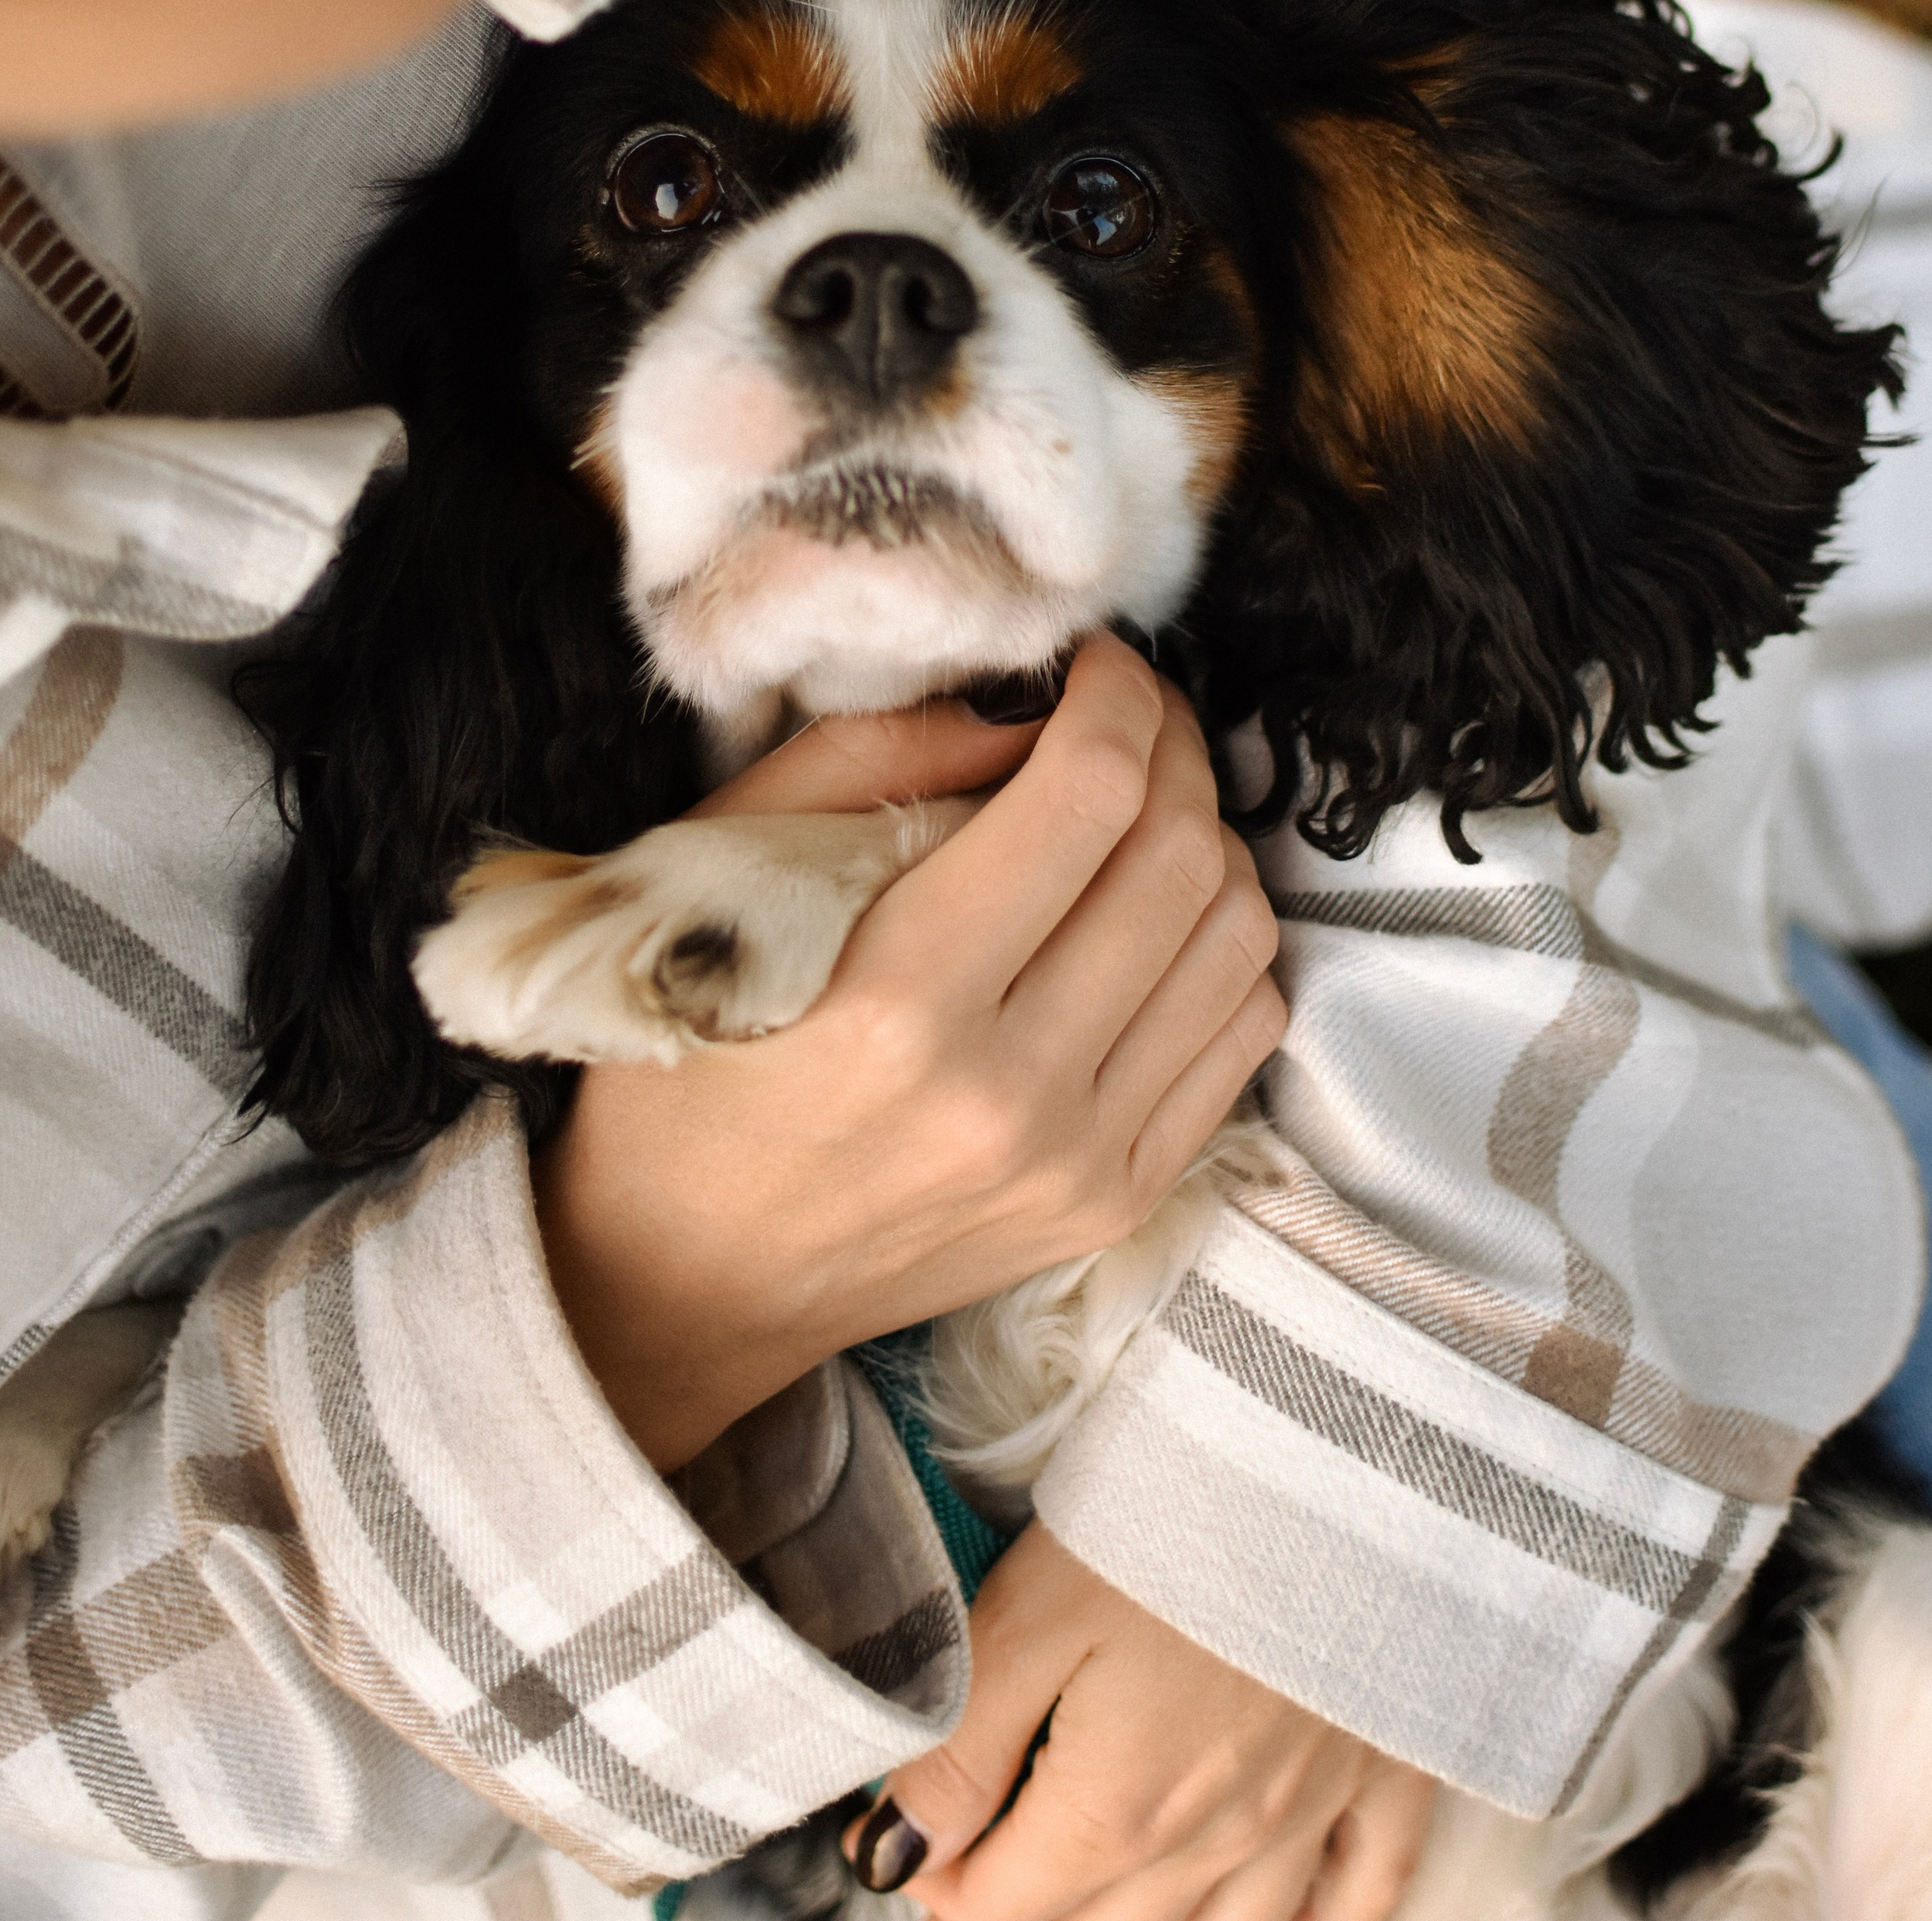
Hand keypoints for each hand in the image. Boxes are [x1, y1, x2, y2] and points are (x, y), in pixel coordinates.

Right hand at [532, 637, 1284, 1470]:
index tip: (1095, 661)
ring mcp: (1076, 1160)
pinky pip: (1243, 1034)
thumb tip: (1028, 703)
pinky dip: (1225, 947)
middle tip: (1129, 713)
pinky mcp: (1116, 1202)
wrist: (683, 1274)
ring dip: (1211, 840)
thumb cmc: (686, 1051)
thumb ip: (873, 759)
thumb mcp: (721, 869)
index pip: (1089, 796)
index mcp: (897, 998)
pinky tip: (1154, 918)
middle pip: (1182, 857)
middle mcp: (1007, 1092)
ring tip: (1142, 811)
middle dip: (1175, 746)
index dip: (1119, 694)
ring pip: (1236, 940)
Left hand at [850, 1528, 1432, 1920]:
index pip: (996, 1905)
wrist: (1347, 1458)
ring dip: (1145, 1917)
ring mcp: (1310, 1820)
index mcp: (1116, 1808)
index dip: (938, 1872)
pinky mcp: (1389, 1776)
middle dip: (1031, 1892)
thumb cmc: (1179, 1512)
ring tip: (1106, 1869)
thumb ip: (961, 1745)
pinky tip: (1275, 1913)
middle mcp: (1214, 1844)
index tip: (916, 1822)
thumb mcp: (1032, 1607)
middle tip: (996, 1828)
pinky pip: (1360, 1899)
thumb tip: (892, 1851)